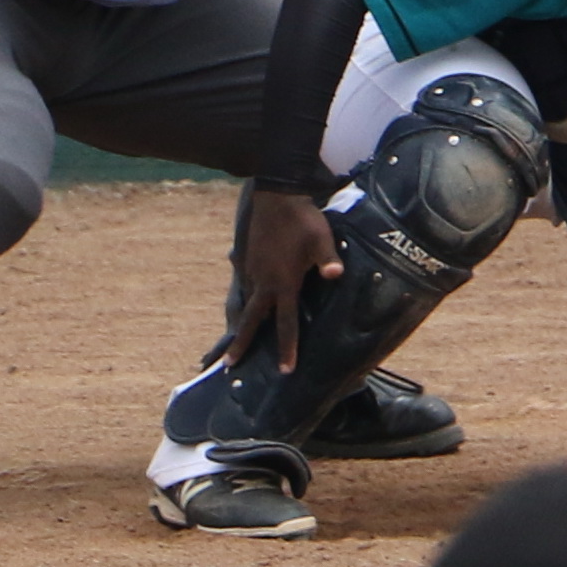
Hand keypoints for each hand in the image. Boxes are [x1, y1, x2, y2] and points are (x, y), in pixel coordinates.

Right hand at [223, 188, 342, 372]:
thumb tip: (336, 275)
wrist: (276, 195)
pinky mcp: (248, 260)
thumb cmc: (304, 219)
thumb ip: (328, 260)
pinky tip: (251, 302)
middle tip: (229, 365)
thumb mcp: (321, 240)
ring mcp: (252, 270)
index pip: (286, 323)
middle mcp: (263, 281)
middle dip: (241, 344)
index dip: (287, 347)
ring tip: (238, 340)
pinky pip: (247, 286)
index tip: (285, 370)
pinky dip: (247, 299)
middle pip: (251, 320)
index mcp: (283, 283)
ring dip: (243, 322)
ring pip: (248, 302)